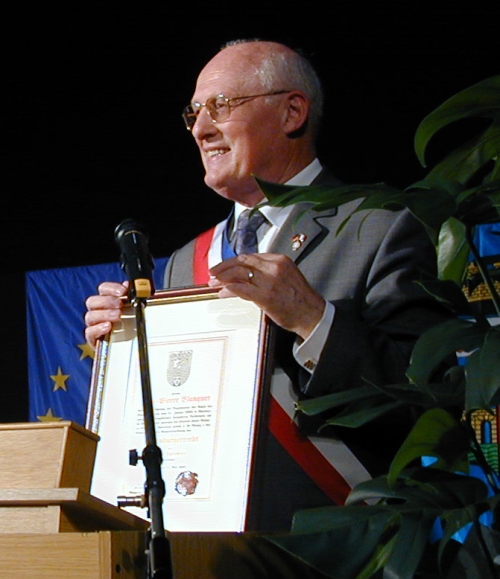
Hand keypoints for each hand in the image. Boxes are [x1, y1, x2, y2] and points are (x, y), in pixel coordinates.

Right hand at [84, 281, 128, 348]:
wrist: (129, 350)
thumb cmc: (131, 327)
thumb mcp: (136, 311)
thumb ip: (133, 297)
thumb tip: (130, 285)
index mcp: (107, 302)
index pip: (103, 289)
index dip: (111, 288)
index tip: (123, 291)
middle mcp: (98, 312)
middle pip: (92, 301)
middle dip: (106, 301)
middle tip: (120, 304)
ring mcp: (94, 326)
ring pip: (90, 316)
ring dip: (104, 314)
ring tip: (118, 316)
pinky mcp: (93, 340)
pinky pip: (89, 332)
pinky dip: (98, 328)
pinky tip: (108, 327)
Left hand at [208, 254, 324, 339]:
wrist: (312, 314)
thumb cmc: (300, 298)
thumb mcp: (286, 276)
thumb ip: (268, 272)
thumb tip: (247, 273)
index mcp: (279, 260)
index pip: (250, 256)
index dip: (234, 261)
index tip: (225, 266)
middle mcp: (274, 267)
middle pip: (242, 261)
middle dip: (224, 267)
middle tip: (214, 273)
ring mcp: (269, 281)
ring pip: (239, 274)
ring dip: (223, 279)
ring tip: (214, 283)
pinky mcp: (265, 296)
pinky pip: (241, 289)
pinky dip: (229, 290)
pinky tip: (223, 293)